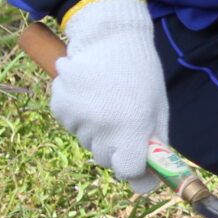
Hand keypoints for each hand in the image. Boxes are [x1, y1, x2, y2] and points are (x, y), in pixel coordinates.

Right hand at [50, 0, 165, 192]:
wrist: (109, 37)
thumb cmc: (141, 72)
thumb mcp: (158, 107)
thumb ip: (155, 143)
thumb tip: (150, 180)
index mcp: (132, 126)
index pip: (129, 171)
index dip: (135, 170)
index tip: (138, 162)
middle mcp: (103, 126)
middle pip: (106, 159)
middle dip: (116, 148)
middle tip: (124, 118)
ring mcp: (78, 117)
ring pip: (88, 142)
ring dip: (98, 130)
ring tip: (108, 100)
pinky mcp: (59, 106)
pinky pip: (71, 126)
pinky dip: (80, 117)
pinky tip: (90, 95)